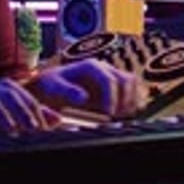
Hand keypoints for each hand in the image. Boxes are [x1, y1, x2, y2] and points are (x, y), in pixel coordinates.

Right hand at [0, 78, 61, 135]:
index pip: (29, 100)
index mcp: (11, 88)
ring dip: (3, 117)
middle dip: (24, 115)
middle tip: (32, 130)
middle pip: (14, 99)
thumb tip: (59, 120)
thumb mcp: (14, 115)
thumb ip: (35, 115)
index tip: (44, 131)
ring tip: (12, 130)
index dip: (38, 116)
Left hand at [26, 57, 147, 118]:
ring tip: (123, 116)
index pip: (110, 80)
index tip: (109, 114)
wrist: (51, 85)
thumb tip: (83, 97)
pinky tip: (125, 114)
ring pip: (132, 84)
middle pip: (127, 80)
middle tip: (117, 116)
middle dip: (125, 99)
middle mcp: (104, 69)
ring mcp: (110, 78)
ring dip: (132, 101)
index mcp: (91, 67)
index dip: (112, 98)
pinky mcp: (113, 89)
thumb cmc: (51, 84)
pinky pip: (131, 92)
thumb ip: (67, 91)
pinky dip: (132, 102)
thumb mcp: (54, 87)